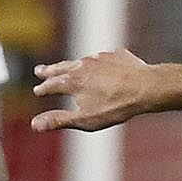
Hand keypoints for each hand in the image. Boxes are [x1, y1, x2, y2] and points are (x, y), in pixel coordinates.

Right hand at [31, 51, 159, 132]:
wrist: (147, 87)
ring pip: (80, 62)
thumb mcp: (86, 119)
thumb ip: (59, 121)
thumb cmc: (116, 106)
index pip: (50, 85)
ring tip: (69, 67)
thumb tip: (34, 125)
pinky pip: (103, 59)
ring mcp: (98, 58)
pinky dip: (98, 63)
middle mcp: (81, 66)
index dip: (43, 89)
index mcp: (70, 81)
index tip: (38, 90)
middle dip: (50, 71)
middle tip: (40, 71)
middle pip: (61, 68)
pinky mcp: (115, 55)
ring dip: (72, 65)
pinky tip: (100, 65)